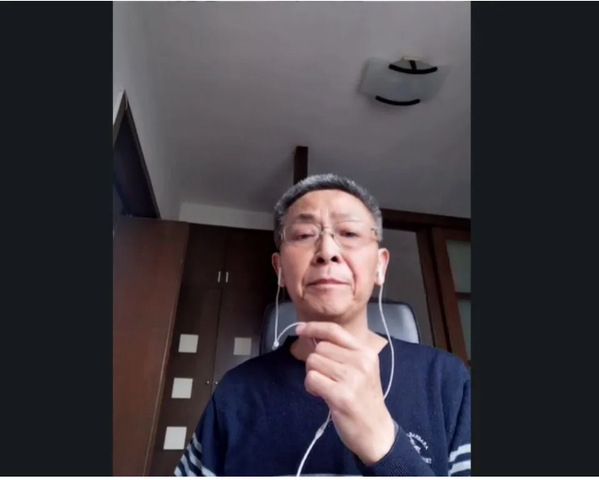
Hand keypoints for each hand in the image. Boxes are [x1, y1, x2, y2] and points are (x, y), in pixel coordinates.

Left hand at [296, 322, 395, 464]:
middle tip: (325, 378)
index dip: (314, 327)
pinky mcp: (340, 395)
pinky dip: (310, 386)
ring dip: (312, 375)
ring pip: (313, 362)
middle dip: (315, 361)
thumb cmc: (364, 399)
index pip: (334, 330)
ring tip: (324, 387)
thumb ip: (342, 353)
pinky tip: (321, 395)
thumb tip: (314, 337)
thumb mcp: (361, 369)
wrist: (376, 431)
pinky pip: (311, 379)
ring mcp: (351, 378)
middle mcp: (361, 361)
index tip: (300, 329)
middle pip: (320, 348)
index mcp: (366, 352)